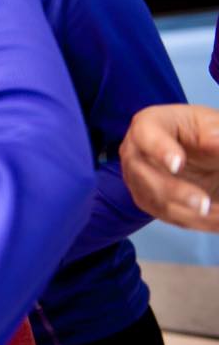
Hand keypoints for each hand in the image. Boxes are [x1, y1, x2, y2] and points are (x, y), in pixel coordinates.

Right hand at [119, 104, 218, 231]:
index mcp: (149, 124)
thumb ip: (215, 133)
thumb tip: (216, 142)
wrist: (205, 156)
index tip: (178, 164)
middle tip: (204, 203)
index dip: (159, 150)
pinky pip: (170, 216)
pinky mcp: (149, 200)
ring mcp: (137, 178)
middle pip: (144, 174)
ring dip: (190, 212)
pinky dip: (196, 221)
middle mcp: (134, 152)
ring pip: (156, 200)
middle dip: (175, 191)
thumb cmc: (204, 132)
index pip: (146, 135)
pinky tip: (218, 219)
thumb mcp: (215, 126)